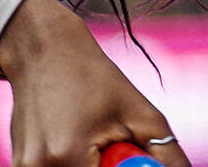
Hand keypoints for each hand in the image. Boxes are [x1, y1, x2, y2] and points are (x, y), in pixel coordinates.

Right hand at [0, 0, 192, 166]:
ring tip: (93, 140)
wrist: (42, 52)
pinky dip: (74, 164)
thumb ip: (164, 153)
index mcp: (67, 155)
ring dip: (92, 165)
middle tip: (114, 147)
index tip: (133, 158)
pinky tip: (75, 141)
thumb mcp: (140, 111)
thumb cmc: (92, 77)